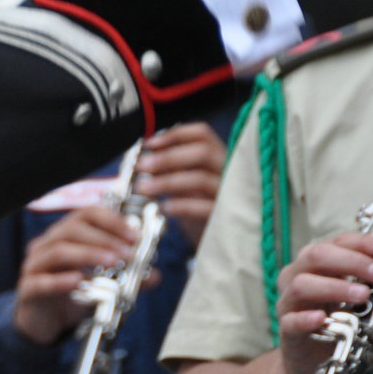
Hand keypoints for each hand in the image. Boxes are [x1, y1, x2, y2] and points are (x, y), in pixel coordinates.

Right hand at [13, 205, 154, 345]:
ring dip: (88, 255)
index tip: (135, 236)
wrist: (42, 323)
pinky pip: (42, 282)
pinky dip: (62, 280)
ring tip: (112, 263)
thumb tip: (155, 275)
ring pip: (58, 251)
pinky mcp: (28, 289)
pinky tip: (80, 282)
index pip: (86, 215)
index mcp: (64, 235)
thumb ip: (127, 279)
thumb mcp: (102, 285)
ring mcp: (34, 265)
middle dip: (104, 239)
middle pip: (72, 229)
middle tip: (128, 253)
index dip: (111, 221)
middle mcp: (47, 245)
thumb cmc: (71, 296)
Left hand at [136, 123, 225, 246]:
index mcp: (217, 156)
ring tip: (144, 188)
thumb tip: (144, 157)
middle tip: (142, 166)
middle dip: (168, 156)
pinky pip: (204, 207)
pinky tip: (164, 208)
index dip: (175, 134)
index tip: (149, 143)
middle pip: (202, 152)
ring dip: (167, 181)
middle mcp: (228, 170)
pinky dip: (181, 205)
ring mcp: (230, 193)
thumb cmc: (198, 205)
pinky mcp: (226, 216)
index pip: (201, 134)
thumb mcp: (184, 181)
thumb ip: (170, 167)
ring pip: (200, 179)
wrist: (216, 240)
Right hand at [274, 232, 372, 373]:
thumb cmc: (337, 327)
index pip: (337, 243)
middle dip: (351, 261)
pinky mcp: (286, 330)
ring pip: (302, 284)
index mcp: (317, 266)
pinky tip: (323, 319)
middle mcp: (298, 277)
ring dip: (335, 286)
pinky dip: (306, 318)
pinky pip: (291, 320)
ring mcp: (289, 303)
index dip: (361, 243)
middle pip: (316, 255)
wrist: (313, 365)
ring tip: (363, 295)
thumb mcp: (365, 313)